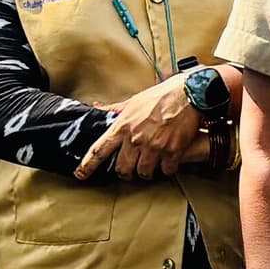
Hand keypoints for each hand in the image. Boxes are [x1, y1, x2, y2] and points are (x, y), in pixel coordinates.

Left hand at [76, 77, 204, 180]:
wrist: (188, 94)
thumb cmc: (161, 95)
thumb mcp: (133, 101)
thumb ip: (115, 109)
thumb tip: (97, 107)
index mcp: (122, 126)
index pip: (99, 149)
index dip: (87, 165)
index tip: (80, 174)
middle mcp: (135, 139)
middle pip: (122, 169)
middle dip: (125, 173)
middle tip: (130, 170)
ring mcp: (154, 146)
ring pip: (144, 173)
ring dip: (147, 172)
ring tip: (151, 165)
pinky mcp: (172, 151)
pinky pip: (166, 170)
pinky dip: (167, 169)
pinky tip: (169, 162)